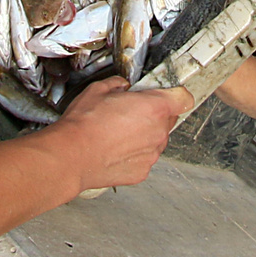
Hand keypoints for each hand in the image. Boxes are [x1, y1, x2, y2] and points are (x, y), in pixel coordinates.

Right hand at [44, 78, 188, 188]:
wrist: (72, 156)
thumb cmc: (84, 125)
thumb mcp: (99, 90)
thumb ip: (118, 85)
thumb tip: (121, 86)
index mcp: (154, 107)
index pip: (183, 98)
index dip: (176, 94)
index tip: (168, 94)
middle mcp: (158, 132)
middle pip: (169, 119)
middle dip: (155, 114)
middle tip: (132, 112)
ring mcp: (151, 154)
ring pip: (156, 139)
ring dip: (145, 134)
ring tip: (119, 133)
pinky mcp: (142, 171)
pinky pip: (145, 157)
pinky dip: (135, 153)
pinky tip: (116, 149)